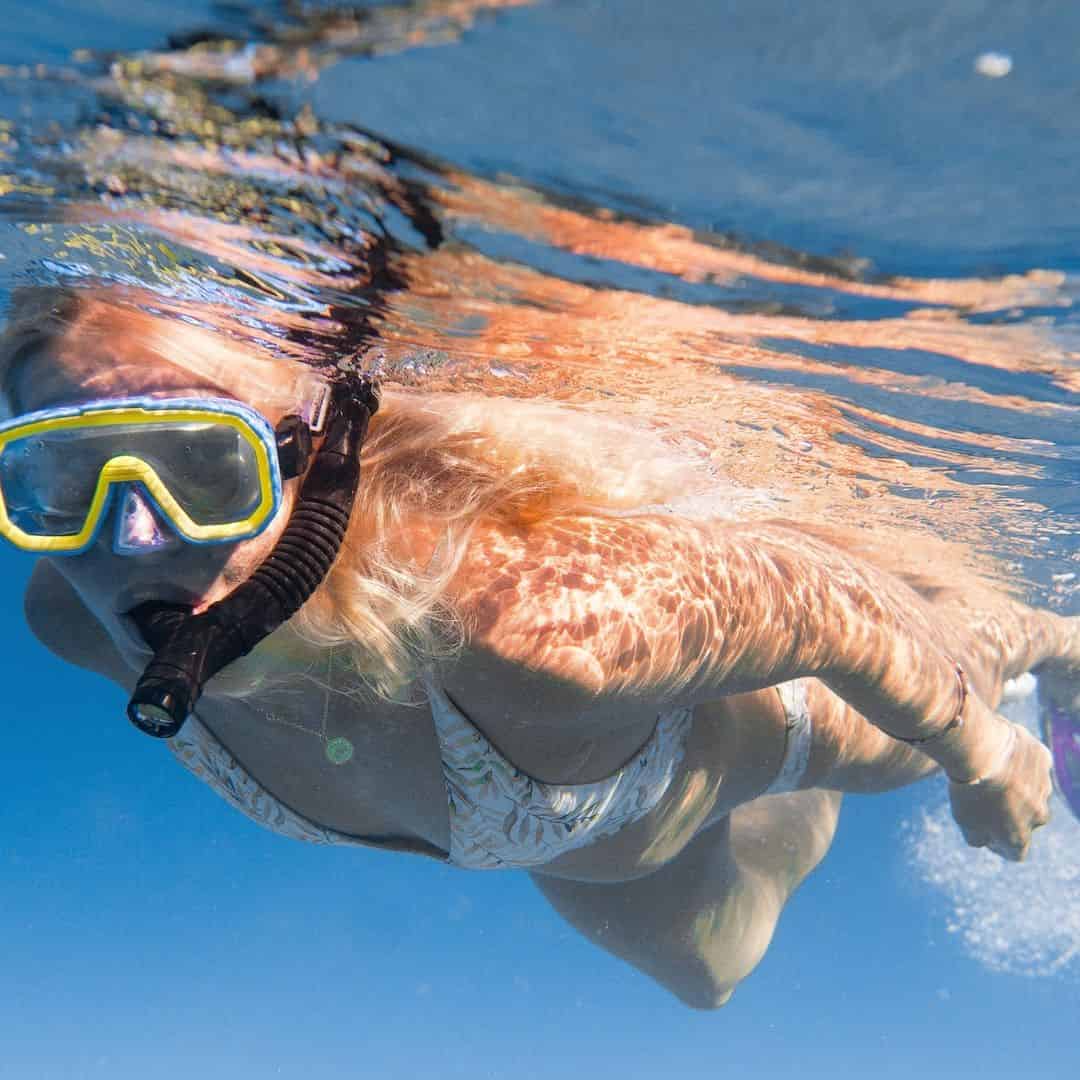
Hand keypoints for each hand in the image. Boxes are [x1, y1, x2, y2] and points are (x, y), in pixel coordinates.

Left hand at [948, 721, 1052, 860]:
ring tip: (989, 773)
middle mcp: (1038, 817)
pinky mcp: (1043, 763)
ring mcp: (1043, 788)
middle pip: (1025, 821)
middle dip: (1009, 813)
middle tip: (985, 797)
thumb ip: (978, 838)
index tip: (985, 830)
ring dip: (1015, 788)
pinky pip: (1032, 767)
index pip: (1015, 852)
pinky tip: (999, 756)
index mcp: (1019, 837)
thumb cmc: (970, 790)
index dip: (999, 844)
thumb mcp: (964, 821)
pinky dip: (1019, 765)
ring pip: (1031, 793)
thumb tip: (987, 839)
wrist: (982, 751)